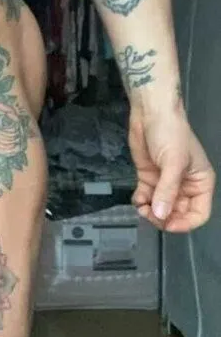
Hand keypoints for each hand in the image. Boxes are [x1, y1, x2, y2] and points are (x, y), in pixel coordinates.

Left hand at [129, 107, 214, 232]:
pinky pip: (146, 198)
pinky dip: (141, 202)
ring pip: (160, 209)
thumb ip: (167, 190)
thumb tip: (162, 215)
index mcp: (200, 183)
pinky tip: (137, 199)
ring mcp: (166, 183)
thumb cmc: (170, 132)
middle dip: (164, 218)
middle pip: (177, 215)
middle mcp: (185, 186)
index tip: (168, 224)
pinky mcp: (149, 178)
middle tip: (150, 214)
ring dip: (150, 212)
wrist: (150, 113)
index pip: (199, 214)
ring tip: (142, 206)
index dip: (185, 223)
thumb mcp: (173, 162)